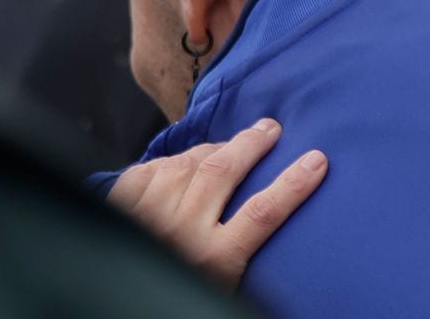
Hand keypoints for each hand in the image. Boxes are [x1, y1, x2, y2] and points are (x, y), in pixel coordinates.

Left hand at [108, 119, 327, 287]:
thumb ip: (238, 251)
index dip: (293, 183)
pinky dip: (172, 162)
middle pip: (224, 171)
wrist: (112, 305)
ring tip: (233, 142)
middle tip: (271, 127)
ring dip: (214, 148)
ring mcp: (147, 214)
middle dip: (253, 143)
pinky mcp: (121, 205)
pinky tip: (184, 162)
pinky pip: (153, 168)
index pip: (263, 212)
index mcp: (213, 260)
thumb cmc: (174, 298)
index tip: (317, 160)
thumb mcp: (221, 284)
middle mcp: (180, 231)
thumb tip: (267, 213)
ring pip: (189, 163)